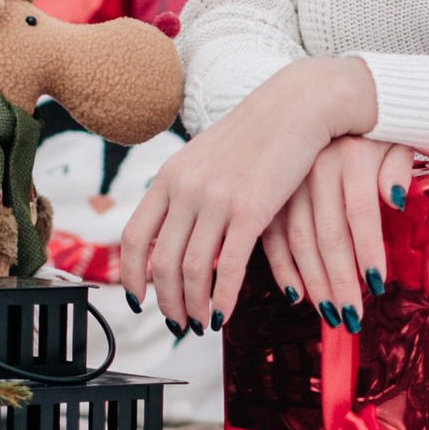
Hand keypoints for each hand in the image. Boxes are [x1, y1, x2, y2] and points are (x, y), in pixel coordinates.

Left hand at [117, 56, 389, 332]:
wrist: (297, 106)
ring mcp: (216, 199)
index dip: (131, 275)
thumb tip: (176, 228)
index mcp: (170, 176)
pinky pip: (227, 267)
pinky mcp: (250, 209)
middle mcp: (185, 188)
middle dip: (166, 301)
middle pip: (161, 261)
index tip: (138, 299)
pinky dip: (222, 297)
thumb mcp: (208, 158)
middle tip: (176, 322)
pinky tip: (224, 314)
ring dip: (193, 306)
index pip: (135, 236)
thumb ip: (188, 190)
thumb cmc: (259, 134)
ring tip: (201, 323)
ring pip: (191, 269)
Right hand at [259, 137, 396, 327]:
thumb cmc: (366, 126)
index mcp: (349, 155)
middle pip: (329, 234)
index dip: (368, 250)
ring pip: (298, 240)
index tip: (377, 285)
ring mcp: (288, 182)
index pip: (361, 212)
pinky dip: (281, 267)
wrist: (319, 93)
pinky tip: (295, 293)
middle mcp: (316, 169)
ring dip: (313, 281)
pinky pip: (271, 236)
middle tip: (351, 316)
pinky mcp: (268, 193)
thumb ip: (398, 166)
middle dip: (340, 280)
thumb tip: (397, 198)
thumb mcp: (392, 136)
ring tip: (329, 312)